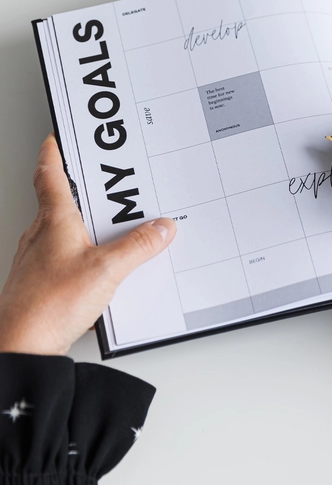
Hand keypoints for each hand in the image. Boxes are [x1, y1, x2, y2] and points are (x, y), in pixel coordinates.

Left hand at [0, 134, 176, 355]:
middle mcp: (41, 235)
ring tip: (114, 228)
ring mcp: (38, 260)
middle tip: (102, 179)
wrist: (20, 348)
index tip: (60, 137)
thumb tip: (159, 229)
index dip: (55, 151)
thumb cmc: (46, 306)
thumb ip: (137, 247)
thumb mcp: (106, 270)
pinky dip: (85, 256)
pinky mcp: (41, 284)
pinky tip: (104, 271)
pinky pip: (66, 259)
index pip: (50, 173)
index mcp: (53, 220)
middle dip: (83, 188)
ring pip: (63, 231)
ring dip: (86, 225)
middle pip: (60, 200)